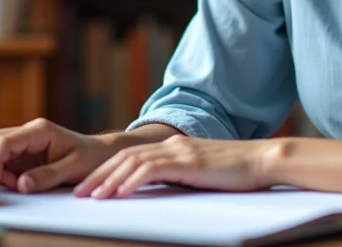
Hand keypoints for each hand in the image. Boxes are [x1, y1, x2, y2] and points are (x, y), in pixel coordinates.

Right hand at [0, 118, 117, 193]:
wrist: (101, 154)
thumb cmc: (91, 157)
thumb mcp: (75, 167)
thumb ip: (48, 175)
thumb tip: (21, 184)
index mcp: (39, 130)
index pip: (2, 141)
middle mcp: (26, 133)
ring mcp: (21, 143)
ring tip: (14, 186)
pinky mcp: (20, 155)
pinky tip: (16, 185)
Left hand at [74, 135, 278, 198]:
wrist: (262, 161)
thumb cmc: (237, 172)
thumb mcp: (201, 173)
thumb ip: (179, 176)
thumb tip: (160, 190)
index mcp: (174, 147)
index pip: (131, 157)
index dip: (107, 171)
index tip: (90, 188)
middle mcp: (172, 145)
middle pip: (124, 157)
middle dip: (99, 176)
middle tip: (79, 193)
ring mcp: (179, 151)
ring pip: (133, 163)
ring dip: (110, 180)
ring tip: (93, 196)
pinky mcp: (188, 162)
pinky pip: (152, 170)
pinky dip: (132, 181)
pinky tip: (120, 193)